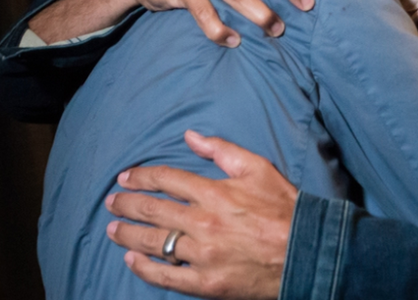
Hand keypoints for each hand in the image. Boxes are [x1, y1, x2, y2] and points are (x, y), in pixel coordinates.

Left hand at [105, 131, 296, 299]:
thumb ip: (221, 150)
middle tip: (111, 202)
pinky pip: (166, 276)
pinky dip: (145, 269)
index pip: (164, 179)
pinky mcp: (206, 282)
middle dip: (125, 204)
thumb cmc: (284, 208)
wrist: (306, 252)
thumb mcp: (257, 168)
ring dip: (127, 234)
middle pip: (151, 210)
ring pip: (152, 242)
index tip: (126, 177)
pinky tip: (131, 260)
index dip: (140, 177)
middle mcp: (202, 222)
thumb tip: (190, 136)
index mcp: (213, 192)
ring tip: (112, 230)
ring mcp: (202, 255)